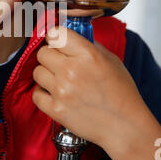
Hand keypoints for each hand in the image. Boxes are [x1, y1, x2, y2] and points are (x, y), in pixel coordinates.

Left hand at [32, 25, 147, 148]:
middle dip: (50, 56)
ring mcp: (62, 91)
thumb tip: (71, 38)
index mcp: (88, 55)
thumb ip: (90, 46)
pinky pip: (36, 94)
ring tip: (60, 81)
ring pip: (37, 72)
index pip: (56, 34)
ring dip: (46, 75)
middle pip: (42, 53)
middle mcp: (72, 70)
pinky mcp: (56, 109)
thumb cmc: (121, 93)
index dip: (55, 38)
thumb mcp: (111, 60)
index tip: (57, 43)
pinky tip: (54, 94)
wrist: (124, 125)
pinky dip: (43, 94)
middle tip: (60, 64)